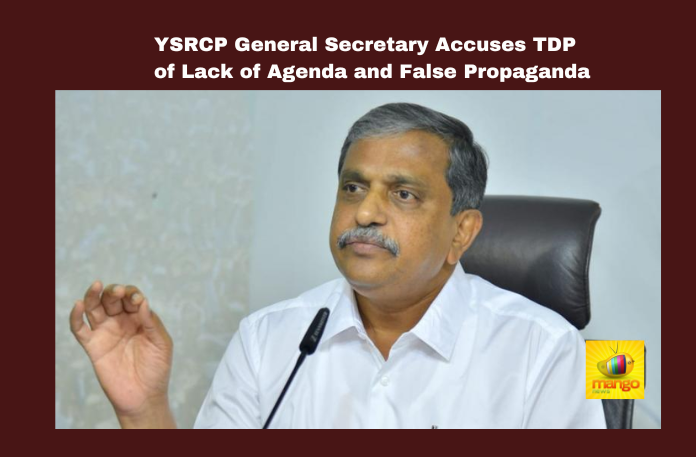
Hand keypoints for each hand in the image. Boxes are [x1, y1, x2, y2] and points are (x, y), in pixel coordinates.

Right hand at [70, 281, 174, 424]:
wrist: (144, 396)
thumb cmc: (157, 369)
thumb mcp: (161, 343)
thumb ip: (152, 322)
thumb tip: (142, 302)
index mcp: (139, 318)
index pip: (131, 298)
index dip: (132, 294)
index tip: (137, 300)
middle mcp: (121, 322)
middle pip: (112, 299)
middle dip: (114, 291)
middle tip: (119, 292)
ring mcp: (105, 332)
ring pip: (94, 308)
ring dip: (93, 295)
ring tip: (96, 285)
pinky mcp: (93, 346)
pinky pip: (80, 329)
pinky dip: (76, 316)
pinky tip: (78, 305)